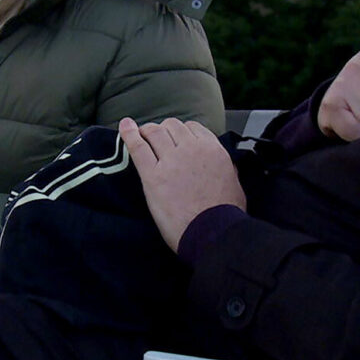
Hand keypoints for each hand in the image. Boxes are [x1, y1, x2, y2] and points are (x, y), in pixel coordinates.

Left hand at [118, 117, 244, 253]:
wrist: (213, 233)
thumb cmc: (225, 214)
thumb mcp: (235, 183)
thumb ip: (226, 167)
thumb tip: (222, 163)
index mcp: (212, 149)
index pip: (192, 127)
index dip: (181, 133)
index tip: (176, 140)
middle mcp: (191, 149)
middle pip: (171, 126)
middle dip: (163, 131)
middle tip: (157, 141)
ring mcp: (170, 160)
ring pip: (154, 132)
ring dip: (147, 132)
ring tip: (141, 136)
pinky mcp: (152, 176)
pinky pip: (137, 147)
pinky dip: (129, 134)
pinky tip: (124, 126)